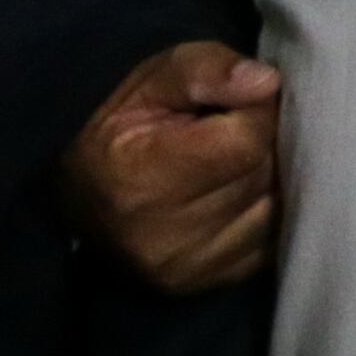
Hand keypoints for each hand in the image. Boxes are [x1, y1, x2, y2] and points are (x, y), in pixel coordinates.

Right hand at [58, 40, 282, 292]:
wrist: (79, 190)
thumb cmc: (119, 123)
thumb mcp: (152, 78)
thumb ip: (207, 70)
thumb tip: (266, 83)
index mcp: (141, 181)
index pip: (246, 142)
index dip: (254, 111)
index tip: (234, 102)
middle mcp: (165, 238)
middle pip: (263, 176)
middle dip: (263, 144)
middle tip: (231, 128)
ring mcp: (188, 270)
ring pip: (275, 209)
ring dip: (268, 179)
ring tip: (231, 161)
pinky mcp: (208, 285)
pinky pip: (271, 240)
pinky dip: (264, 212)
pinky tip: (237, 193)